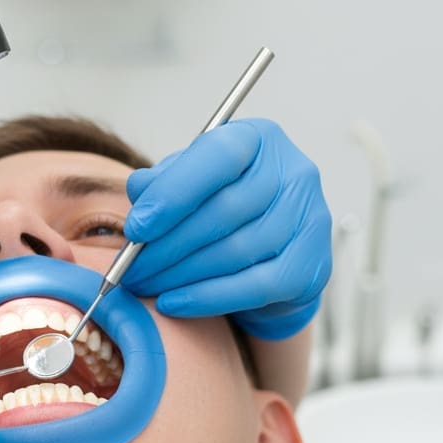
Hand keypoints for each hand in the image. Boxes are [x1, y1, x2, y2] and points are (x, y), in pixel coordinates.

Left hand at [122, 118, 331, 339]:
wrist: (263, 256)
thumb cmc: (217, 209)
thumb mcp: (184, 184)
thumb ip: (160, 182)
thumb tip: (140, 190)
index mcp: (258, 139)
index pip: (218, 156)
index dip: (173, 193)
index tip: (136, 228)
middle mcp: (293, 173)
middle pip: (225, 210)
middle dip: (168, 245)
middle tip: (129, 269)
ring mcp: (311, 219)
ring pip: (237, 251)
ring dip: (180, 274)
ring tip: (144, 284)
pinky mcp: (312, 266)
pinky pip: (255, 286)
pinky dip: (208, 297)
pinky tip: (173, 303)